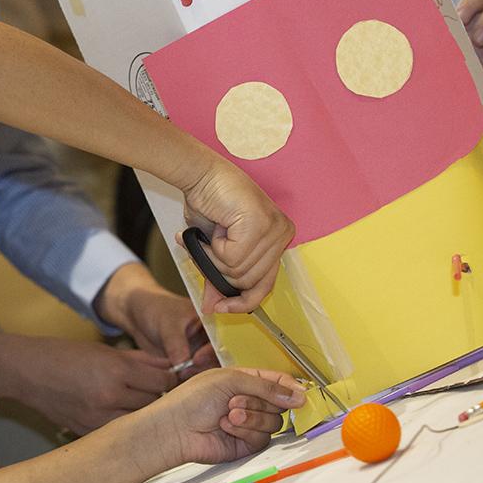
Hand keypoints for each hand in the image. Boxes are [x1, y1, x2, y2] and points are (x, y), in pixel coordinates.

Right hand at [0, 334, 179, 434]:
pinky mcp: (88, 431)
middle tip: (149, 387)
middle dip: (156, 394)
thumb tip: (168, 365)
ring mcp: (98, 418)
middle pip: (155, 401)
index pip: (162, 380)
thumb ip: (139, 358)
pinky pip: (118, 429)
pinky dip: (121, 421)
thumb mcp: (103, 350)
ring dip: (140, 410)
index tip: (167, 376)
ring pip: (139, 419)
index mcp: (116, 370)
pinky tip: (113, 410)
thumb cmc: (62, 355)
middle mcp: (110, 396)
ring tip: (130, 399)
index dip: (168, 377)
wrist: (26, 371)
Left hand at [95, 263, 216, 378]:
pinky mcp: (186, 364)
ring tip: (177, 376)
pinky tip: (174, 382)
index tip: (196, 360)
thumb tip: (184, 364)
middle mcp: (207, 340)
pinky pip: (190, 375)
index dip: (211, 352)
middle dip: (202, 368)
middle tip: (185, 372)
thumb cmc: (155, 308)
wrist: (136, 314)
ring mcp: (197, 352)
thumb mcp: (167, 323)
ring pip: (203, 370)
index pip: (219, 340)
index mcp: (209, 323)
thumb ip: (176, 343)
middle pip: (215, 359)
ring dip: (193, 376)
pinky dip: (184, 379)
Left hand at [145, 368, 306, 465]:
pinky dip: (245, 431)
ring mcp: (248, 422)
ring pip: (273, 422)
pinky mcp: (246, 443)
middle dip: (259, 402)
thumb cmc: (193, 398)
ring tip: (227, 413)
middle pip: (279, 404)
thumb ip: (266, 387)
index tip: (299, 393)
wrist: (177, 427)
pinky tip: (226, 426)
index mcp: (244, 380)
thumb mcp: (230, 380)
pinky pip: (262, 439)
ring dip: (251, 417)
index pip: (276, 382)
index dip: (289, 387)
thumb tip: (298, 395)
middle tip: (235, 400)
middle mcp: (248, 401)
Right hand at [177, 159, 293, 313]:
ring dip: (213, 257)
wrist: (199, 174)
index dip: (242, 301)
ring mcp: (274, 229)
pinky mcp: (260, 224)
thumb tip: (213, 307)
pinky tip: (214, 229)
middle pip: (249, 281)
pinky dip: (214, 248)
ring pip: (238, 271)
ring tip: (208, 235)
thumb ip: (219, 276)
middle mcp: (283, 234)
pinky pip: (232, 258)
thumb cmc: (208, 203)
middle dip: (218, 271)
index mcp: (278, 239)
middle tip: (203, 250)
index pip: (266, 284)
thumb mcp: (214, 248)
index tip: (220, 309)